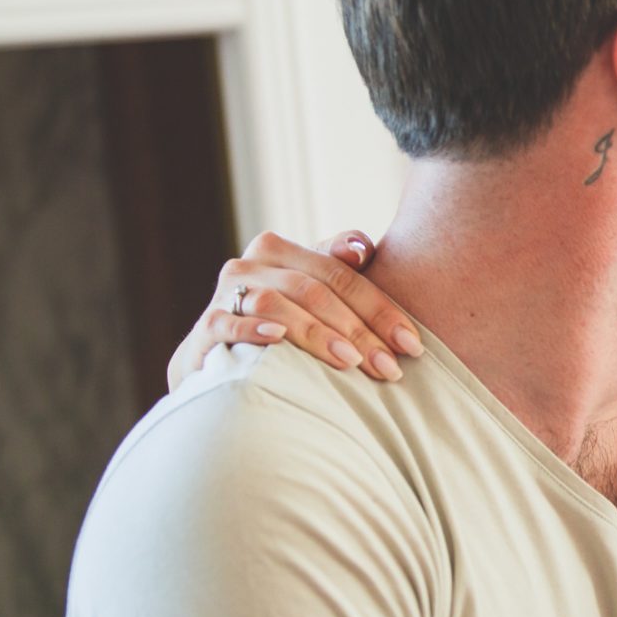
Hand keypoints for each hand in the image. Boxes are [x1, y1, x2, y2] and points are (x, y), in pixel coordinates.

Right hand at [166, 230, 421, 390]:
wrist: (219, 358)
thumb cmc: (282, 323)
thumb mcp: (313, 292)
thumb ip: (340, 267)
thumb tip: (362, 249)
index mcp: (283, 250)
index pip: (342, 275)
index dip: (380, 309)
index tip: (412, 345)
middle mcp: (252, 264)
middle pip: (315, 291)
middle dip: (358, 331)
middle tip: (389, 367)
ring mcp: (226, 294)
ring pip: (276, 304)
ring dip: (317, 333)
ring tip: (351, 362)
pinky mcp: (205, 327)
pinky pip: (226, 324)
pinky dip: (252, 330)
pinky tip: (278, 340)